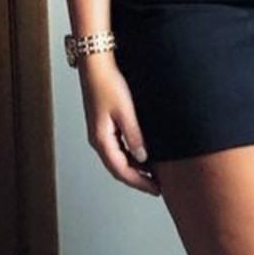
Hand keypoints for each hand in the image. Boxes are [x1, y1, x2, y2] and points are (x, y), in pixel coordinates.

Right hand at [78, 57, 159, 195]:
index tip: (155, 189)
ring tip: (153, 174)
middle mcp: (98, 139)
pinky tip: (143, 155)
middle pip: (118, 168)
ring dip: (135, 168)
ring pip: (118, 159)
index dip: (139, 182)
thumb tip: (143, 158)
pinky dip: (131, 156)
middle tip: (157, 187)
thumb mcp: (125, 111)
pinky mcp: (104, 125)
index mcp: (101, 139)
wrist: (96, 64)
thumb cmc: (108, 83)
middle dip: (137, 179)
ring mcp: (100, 133)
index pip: (121, 171)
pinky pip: (118, 148)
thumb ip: (134, 136)